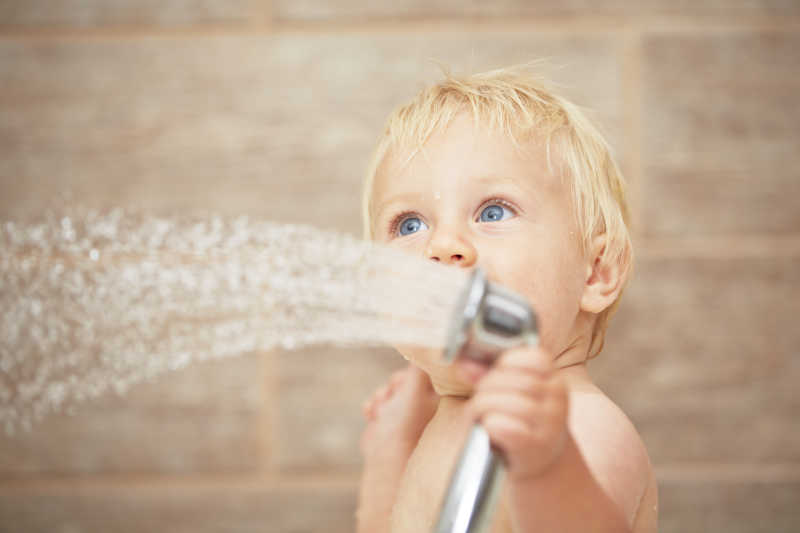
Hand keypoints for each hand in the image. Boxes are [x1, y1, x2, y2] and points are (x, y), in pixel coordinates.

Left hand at [462, 346, 568, 480]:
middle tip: (478, 397)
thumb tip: (464, 365)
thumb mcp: (513, 394)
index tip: (495, 372)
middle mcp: (558, 402)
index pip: (535, 359)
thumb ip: (489, 375)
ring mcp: (550, 425)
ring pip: (511, 403)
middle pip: (518, 381)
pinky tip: (488, 427)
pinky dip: (491, 424)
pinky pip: (507, 427)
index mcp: (555, 381)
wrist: (540, 462)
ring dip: (484, 406)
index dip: (507, 362)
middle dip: (487, 386)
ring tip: (479, 414)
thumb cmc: (522, 422)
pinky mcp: (536, 447)